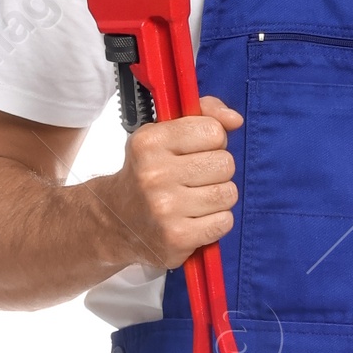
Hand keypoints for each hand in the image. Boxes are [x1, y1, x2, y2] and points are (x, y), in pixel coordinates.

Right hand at [106, 97, 241, 268]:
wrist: (116, 221)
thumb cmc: (148, 173)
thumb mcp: (163, 134)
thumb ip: (203, 115)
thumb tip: (235, 120)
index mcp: (149, 142)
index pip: (213, 131)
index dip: (212, 141)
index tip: (196, 151)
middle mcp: (155, 174)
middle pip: (225, 163)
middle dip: (216, 171)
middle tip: (194, 178)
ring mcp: (165, 209)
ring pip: (228, 194)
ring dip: (218, 197)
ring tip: (195, 199)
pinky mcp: (178, 237)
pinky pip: (224, 222)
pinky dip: (216, 222)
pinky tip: (195, 219)